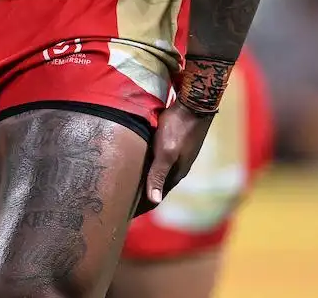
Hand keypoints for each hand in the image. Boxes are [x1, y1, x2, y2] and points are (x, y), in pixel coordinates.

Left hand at [136, 101, 214, 215]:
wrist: (195, 103)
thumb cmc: (178, 127)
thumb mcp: (166, 151)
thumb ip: (158, 174)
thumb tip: (154, 201)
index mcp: (176, 174)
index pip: (156, 197)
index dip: (141, 206)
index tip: (125, 214)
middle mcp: (178, 168)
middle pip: (157, 187)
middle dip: (142, 196)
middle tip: (122, 201)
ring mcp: (179, 156)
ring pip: (159, 174)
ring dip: (146, 181)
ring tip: (129, 184)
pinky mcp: (176, 144)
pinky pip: (160, 162)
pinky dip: (149, 168)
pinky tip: (142, 163)